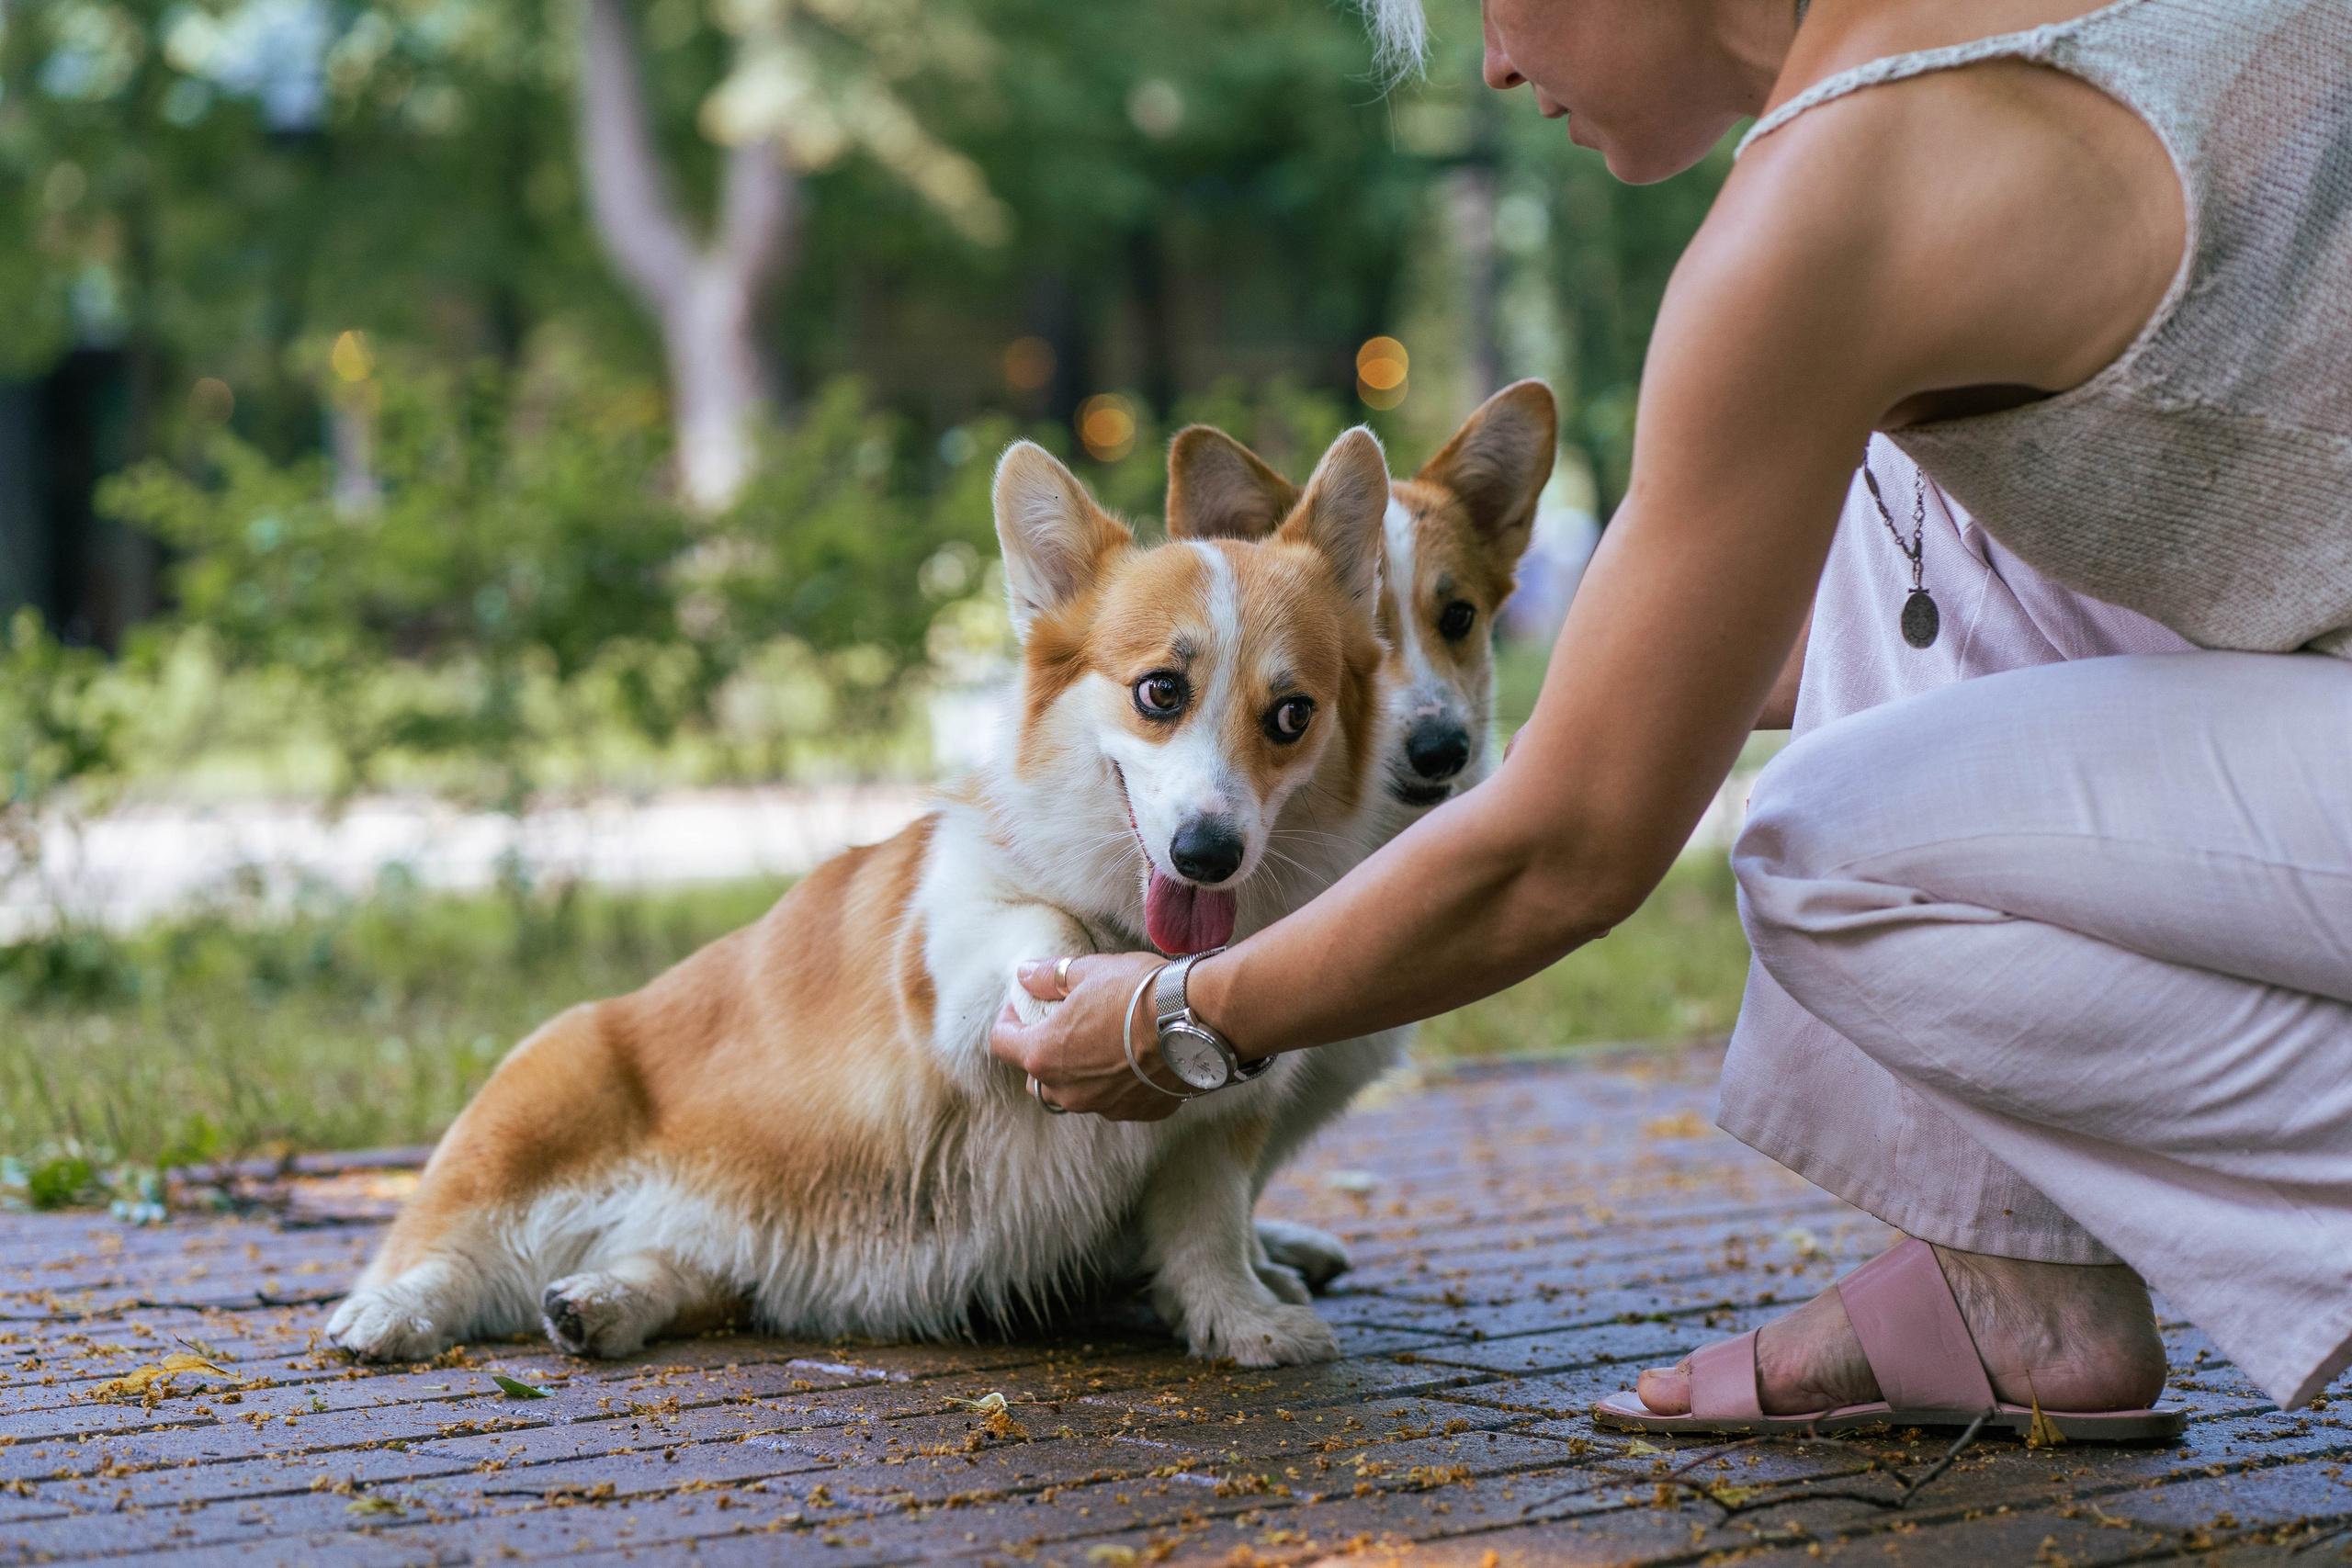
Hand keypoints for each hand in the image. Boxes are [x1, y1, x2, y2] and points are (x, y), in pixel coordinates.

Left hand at [989, 951, 1187, 1120]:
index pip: (1002, 1043)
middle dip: (1042, 1053)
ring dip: (1079, 1073)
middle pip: (1036, 1078)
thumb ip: (1049, 977)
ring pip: (1075, 1094)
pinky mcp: (1138, 1112)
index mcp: (1044, 1055)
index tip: (1023, 1004)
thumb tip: (1025, 974)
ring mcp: (1104, 1107)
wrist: (1198, 1020)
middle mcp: (1068, 1091)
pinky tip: (1136, 1058)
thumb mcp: (1088, 971)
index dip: (1008, 1020)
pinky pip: (1116, 1100)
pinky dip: (1118, 1083)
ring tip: (1101, 1042)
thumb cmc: (1138, 992)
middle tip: (1062, 1024)